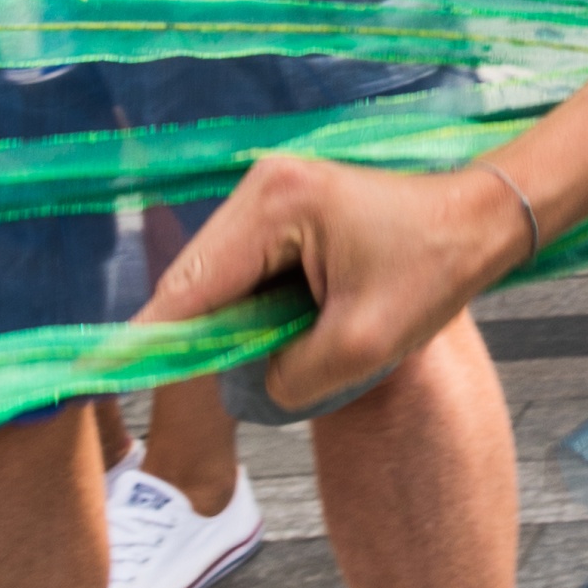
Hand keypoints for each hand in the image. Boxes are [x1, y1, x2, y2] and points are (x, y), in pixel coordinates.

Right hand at [138, 151, 533, 414]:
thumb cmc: (437, 269)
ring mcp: (273, 194)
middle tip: (159, 400)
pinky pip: (243, 271)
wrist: (486, 220)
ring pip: (216, 278)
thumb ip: (289, 375)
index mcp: (276, 205)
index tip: (101, 376)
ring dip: (216, 326)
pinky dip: (241, 310)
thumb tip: (250, 380)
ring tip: (216, 376)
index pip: (191, 287)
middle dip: (182, 338)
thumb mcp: (364, 344)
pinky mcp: (286, 211)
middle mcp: (263, 187)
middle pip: (194, 279)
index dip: (149, 340)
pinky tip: (252, 345)